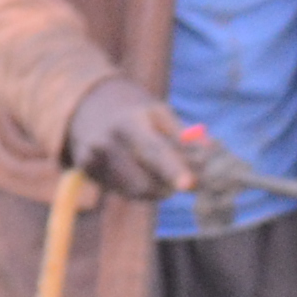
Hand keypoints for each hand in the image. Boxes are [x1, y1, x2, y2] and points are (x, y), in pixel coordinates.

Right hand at [56, 81, 198, 201]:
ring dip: (156, 189)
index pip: (154, 150)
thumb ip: (183, 136)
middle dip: (169, 186)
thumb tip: (210, 155)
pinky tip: (135, 168)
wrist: (86, 104)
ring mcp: (92, 159)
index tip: (190, 185)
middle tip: (186, 179)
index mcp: (128, 122)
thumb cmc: (134, 110)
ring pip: (135, 192)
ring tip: (159, 169)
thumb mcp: (159, 113)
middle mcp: (106, 142)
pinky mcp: (85, 171)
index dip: (173, 169)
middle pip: (144, 182)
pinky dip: (138, 187)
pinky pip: (123, 191)